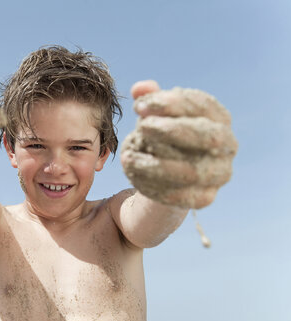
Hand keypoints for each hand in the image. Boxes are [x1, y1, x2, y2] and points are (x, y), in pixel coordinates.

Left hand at [120, 80, 237, 208]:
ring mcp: (219, 174)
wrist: (169, 173)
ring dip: (156, 164)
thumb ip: (150, 99)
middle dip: (172, 131)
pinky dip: (153, 185)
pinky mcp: (204, 197)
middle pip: (207, 137)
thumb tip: (140, 88)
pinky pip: (180, 195)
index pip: (201, 106)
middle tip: (141, 127)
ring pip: (192, 171)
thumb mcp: (157, 113)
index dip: (171, 104)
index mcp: (218, 118)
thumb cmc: (164, 135)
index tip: (139, 106)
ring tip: (127, 157)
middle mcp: (227, 145)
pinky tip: (132, 174)